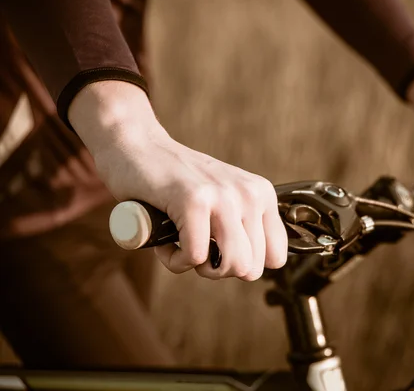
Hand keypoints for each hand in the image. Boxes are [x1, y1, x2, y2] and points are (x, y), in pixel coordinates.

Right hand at [68, 81, 287, 280]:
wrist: (136, 146)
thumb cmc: (177, 183)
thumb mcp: (224, 200)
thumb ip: (244, 227)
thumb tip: (251, 268)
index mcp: (262, 195)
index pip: (275, 258)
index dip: (243, 263)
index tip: (219, 247)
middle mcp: (250, 194)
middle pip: (250, 269)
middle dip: (219, 268)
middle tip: (196, 245)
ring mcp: (223, 196)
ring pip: (229, 265)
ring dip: (199, 266)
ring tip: (183, 243)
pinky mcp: (193, 201)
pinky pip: (195, 257)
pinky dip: (175, 260)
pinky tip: (165, 239)